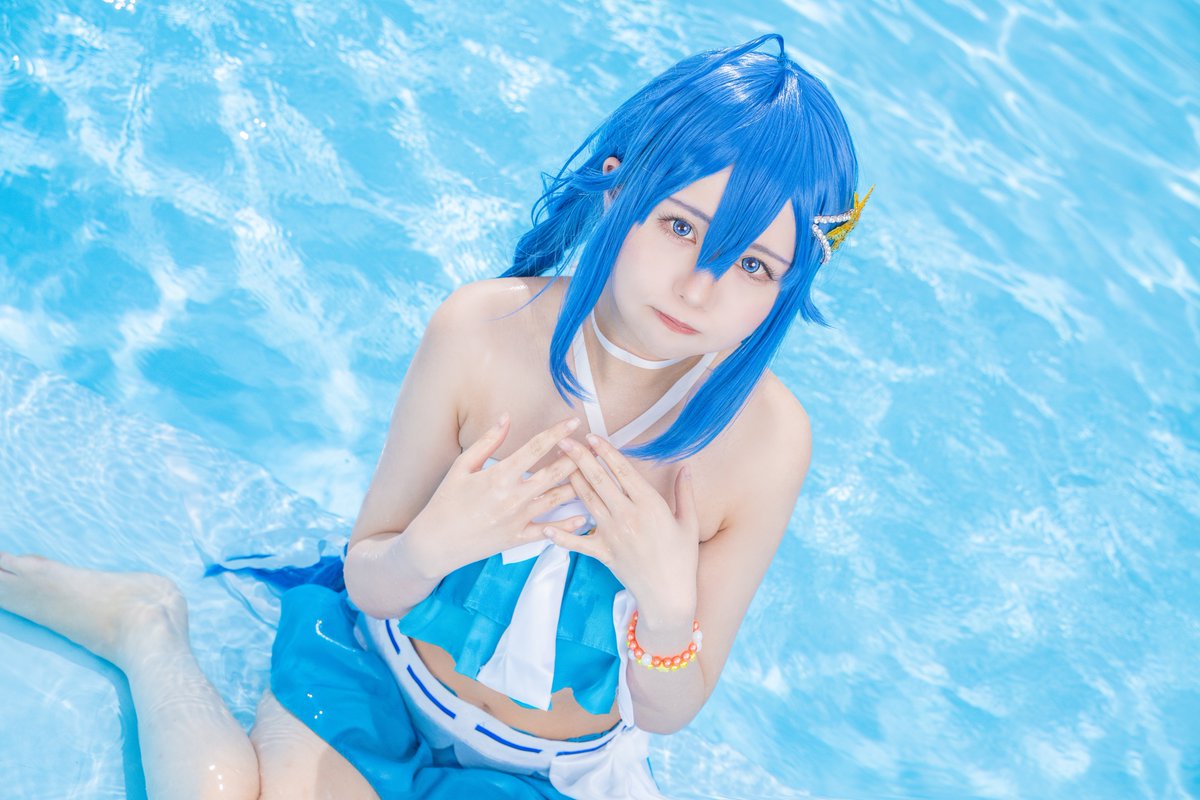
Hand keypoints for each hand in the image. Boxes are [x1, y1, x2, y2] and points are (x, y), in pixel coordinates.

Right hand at [407, 414, 587, 575]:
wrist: (436, 543)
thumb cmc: (446, 501)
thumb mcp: (462, 466)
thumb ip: (487, 441)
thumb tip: (506, 417)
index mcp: (499, 475)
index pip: (535, 448)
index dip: (557, 433)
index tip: (574, 422)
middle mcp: (513, 497)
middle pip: (554, 473)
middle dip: (576, 457)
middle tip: (593, 446)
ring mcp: (518, 519)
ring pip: (557, 500)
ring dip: (578, 485)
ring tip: (595, 473)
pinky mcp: (518, 539)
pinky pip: (550, 532)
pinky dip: (569, 525)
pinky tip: (585, 516)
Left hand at [546, 434, 699, 620]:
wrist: (669, 595)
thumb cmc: (682, 559)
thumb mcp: (689, 523)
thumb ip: (685, 494)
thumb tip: (685, 469)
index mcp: (649, 505)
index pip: (623, 471)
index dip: (606, 452)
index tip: (592, 437)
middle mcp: (627, 516)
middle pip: (599, 480)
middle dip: (579, 458)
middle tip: (564, 442)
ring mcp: (612, 534)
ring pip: (586, 501)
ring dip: (571, 481)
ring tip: (557, 465)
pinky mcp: (603, 553)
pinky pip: (577, 542)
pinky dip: (560, 536)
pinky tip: (545, 528)